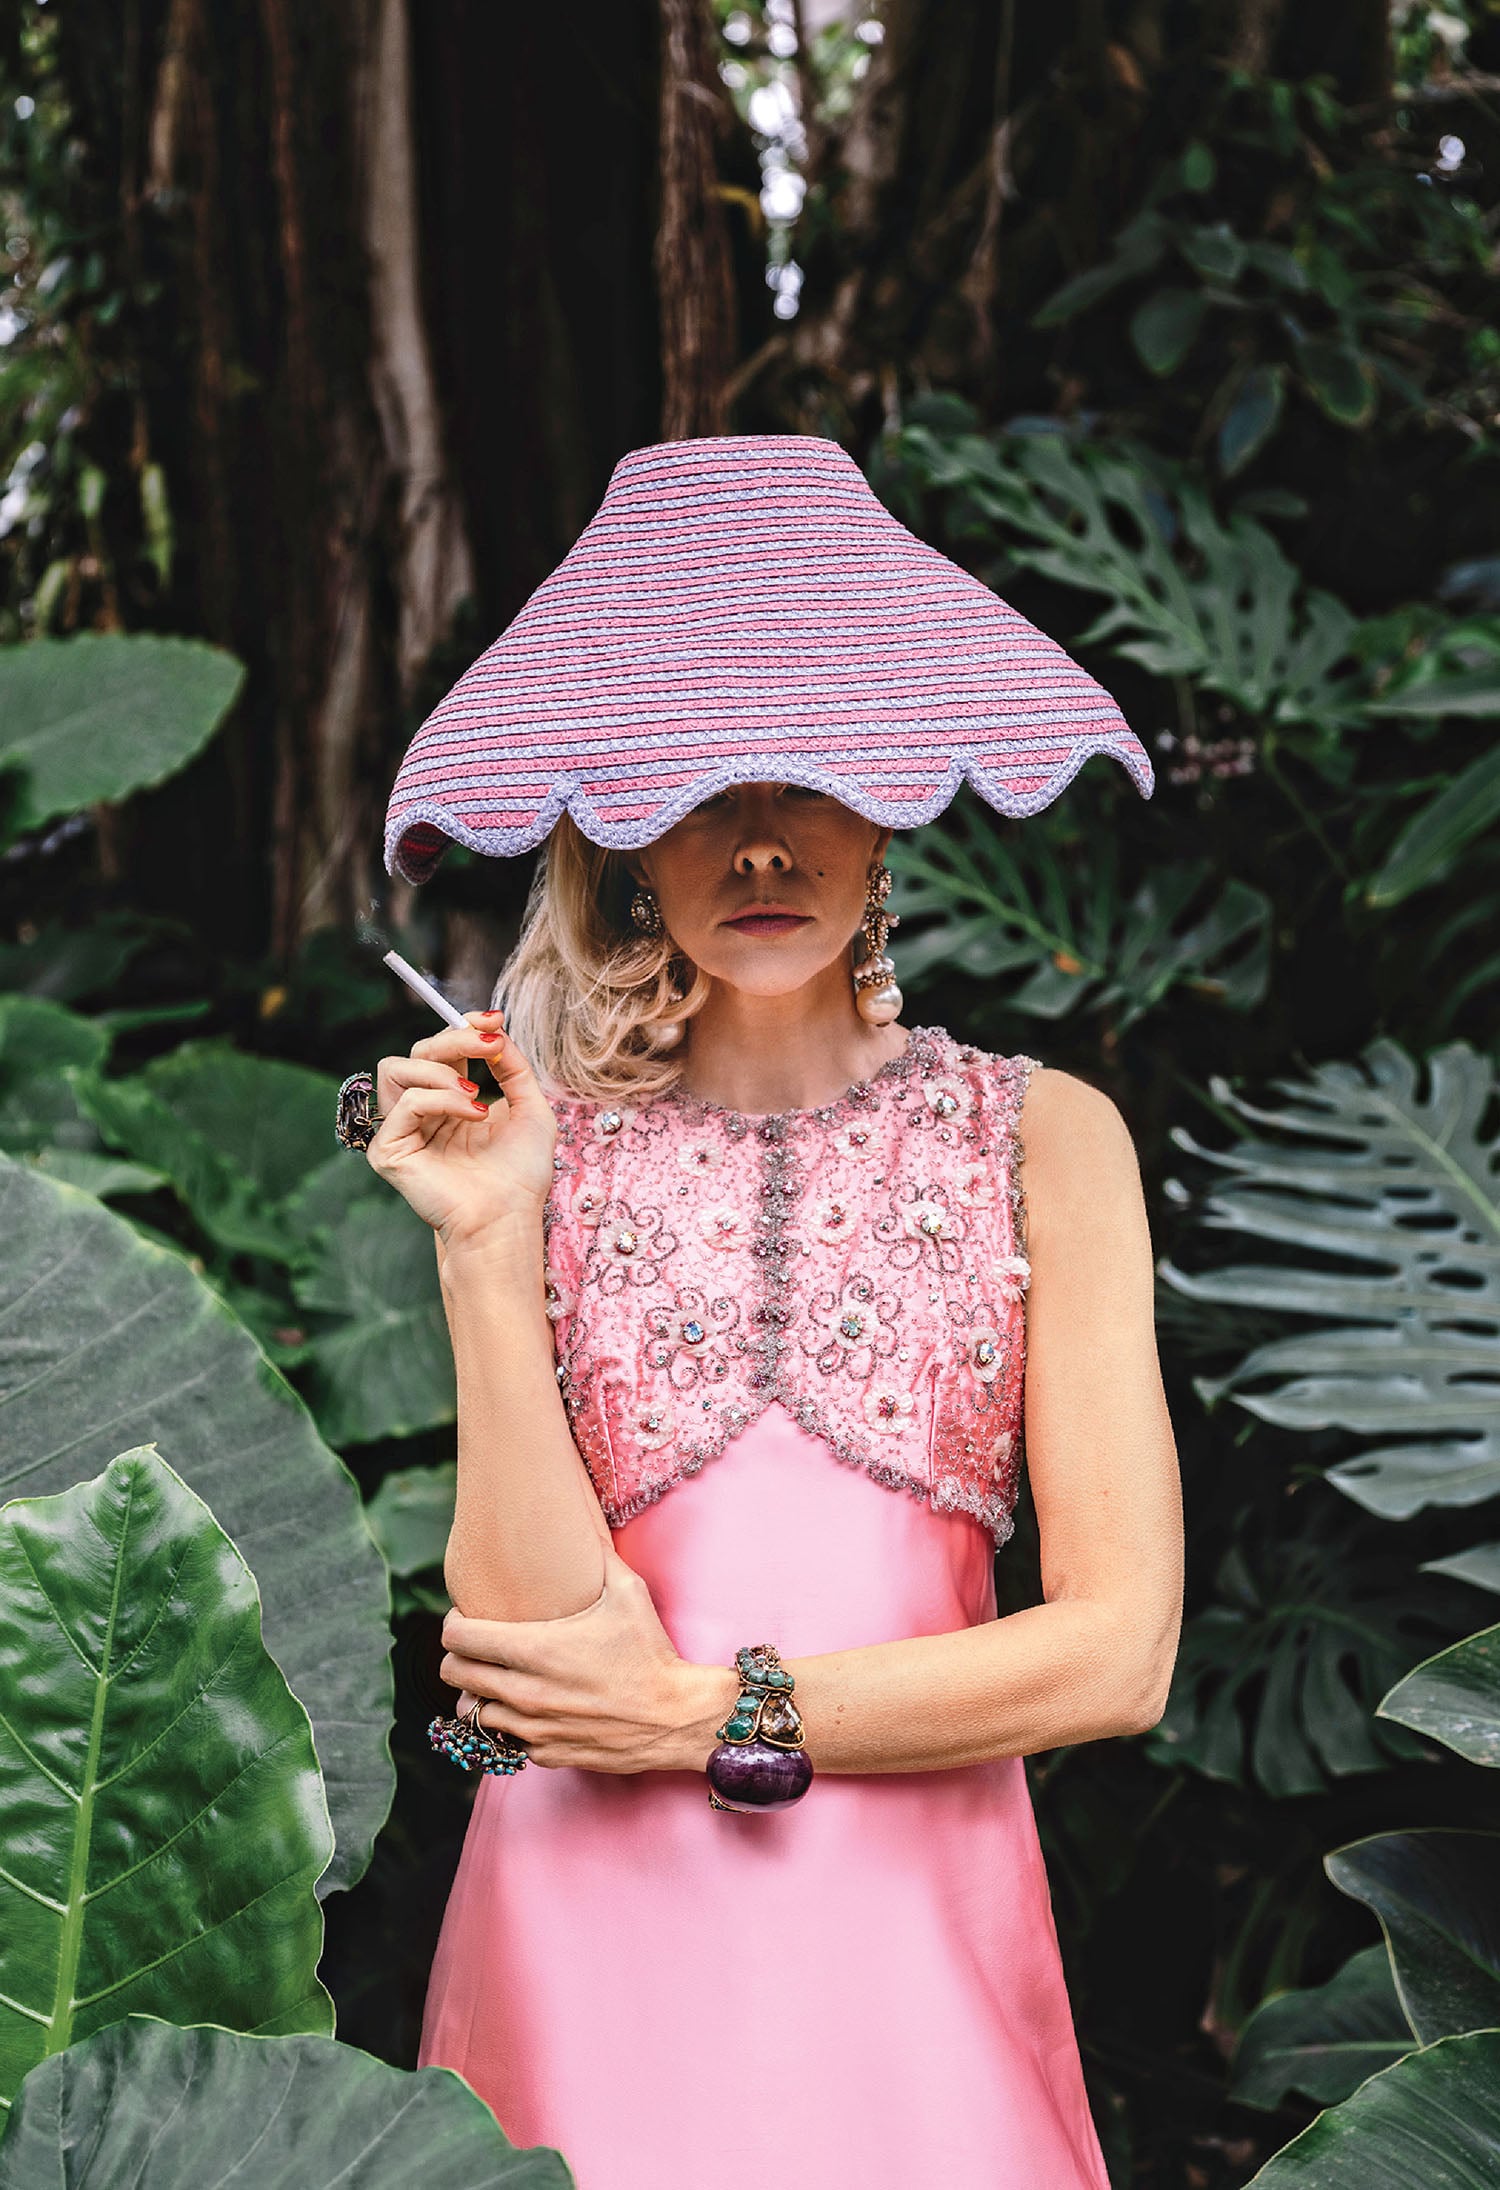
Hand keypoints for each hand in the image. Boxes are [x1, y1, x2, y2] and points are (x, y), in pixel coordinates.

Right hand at [367, 1007, 556, 1248]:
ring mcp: (402, 1131)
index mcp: (449, 1103)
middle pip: (417, 1051)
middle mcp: (421, 1114)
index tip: (494, 1019)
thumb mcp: (530, 1108)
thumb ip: (513, 1066)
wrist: (509, 1218)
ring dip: (442, 1070)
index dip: (462, 1026)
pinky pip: (406, 1102)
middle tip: (489, 1044)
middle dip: (454, 1039)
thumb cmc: (521, 1175)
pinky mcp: (388, 1151)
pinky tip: (473, 1115)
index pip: (440, 1051)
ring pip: (396, 1067)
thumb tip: (495, 1031)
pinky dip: (442, 1100)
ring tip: (476, 1096)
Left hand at [439, 1540, 738, 1773]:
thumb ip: (599, 1556)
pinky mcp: (546, 1753)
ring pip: (471, 1711)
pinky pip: (504, 1739)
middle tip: (475, 1645)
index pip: (458, 1638)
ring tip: (494, 1678)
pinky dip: (506, 1723)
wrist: (676, 1718)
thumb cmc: (651, 1653)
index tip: (466, 1616)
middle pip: (454, 1673)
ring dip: (477, 1693)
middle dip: (457, 1656)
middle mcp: (525, 1691)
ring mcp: (533, 1727)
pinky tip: (524, 1707)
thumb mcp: (628, 1593)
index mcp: (535, 1650)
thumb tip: (585, 1522)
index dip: (454, 1623)